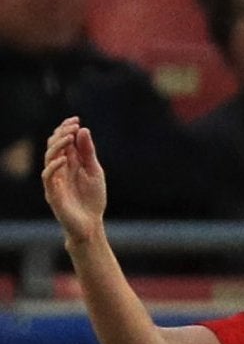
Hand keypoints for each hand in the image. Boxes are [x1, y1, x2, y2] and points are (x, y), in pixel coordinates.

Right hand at [42, 119, 106, 243]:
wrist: (90, 224)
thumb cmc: (92, 198)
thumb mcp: (94, 172)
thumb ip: (88, 152)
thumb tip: (83, 130)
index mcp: (69, 162)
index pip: (63, 141)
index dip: (67, 129)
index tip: (76, 119)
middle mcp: (59, 168)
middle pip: (54, 146)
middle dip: (62, 133)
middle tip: (73, 125)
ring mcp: (54, 180)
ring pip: (49, 157)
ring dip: (58, 146)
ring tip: (69, 137)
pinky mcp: (52, 192)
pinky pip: (48, 176)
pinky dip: (54, 165)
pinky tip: (64, 158)